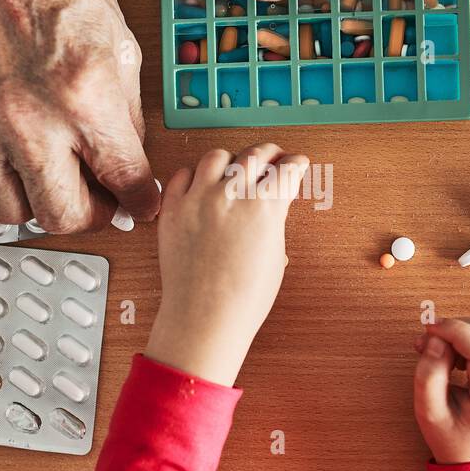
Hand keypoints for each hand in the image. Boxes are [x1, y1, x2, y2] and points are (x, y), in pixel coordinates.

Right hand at [0, 0, 158, 231]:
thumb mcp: (120, 45)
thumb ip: (127, 115)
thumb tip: (134, 165)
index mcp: (85, 98)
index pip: (125, 182)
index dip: (142, 201)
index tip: (142, 204)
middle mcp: (30, 120)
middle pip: (63, 218)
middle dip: (91, 218)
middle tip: (101, 202)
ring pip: (11, 210)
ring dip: (39, 203)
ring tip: (57, 179)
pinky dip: (3, 166)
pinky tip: (19, 138)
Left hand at [145, 144, 309, 385]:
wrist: (204, 317)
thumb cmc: (243, 298)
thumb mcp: (275, 255)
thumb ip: (273, 221)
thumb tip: (272, 204)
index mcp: (264, 207)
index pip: (288, 168)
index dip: (296, 163)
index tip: (297, 163)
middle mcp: (231, 196)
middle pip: (255, 154)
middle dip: (269, 153)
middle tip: (272, 157)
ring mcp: (198, 199)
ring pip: (217, 156)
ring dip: (231, 159)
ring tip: (234, 168)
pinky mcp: (172, 209)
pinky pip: (181, 175)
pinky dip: (194, 175)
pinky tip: (201, 183)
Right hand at [412, 316, 469, 464]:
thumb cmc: (456, 435)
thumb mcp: (429, 413)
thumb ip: (428, 374)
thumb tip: (436, 338)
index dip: (453, 330)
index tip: (428, 329)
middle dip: (453, 330)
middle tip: (429, 347)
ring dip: (463, 332)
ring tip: (446, 357)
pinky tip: (463, 355)